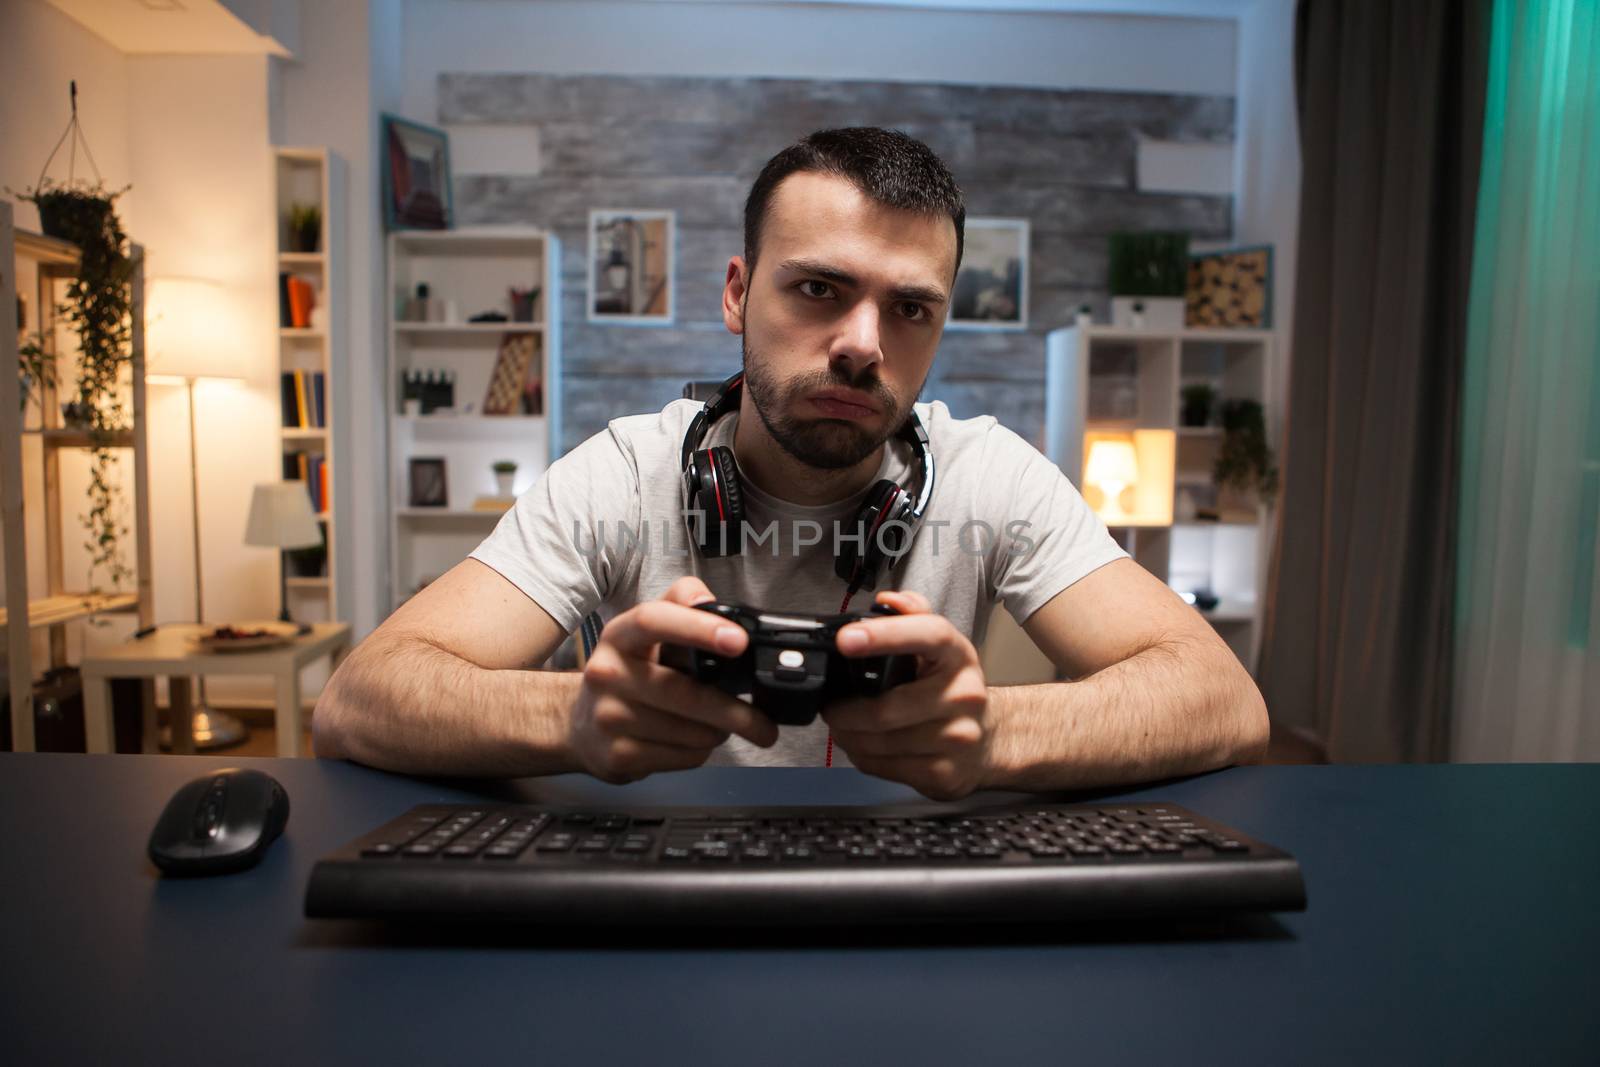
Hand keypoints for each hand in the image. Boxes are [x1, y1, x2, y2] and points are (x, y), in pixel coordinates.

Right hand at [566, 577, 778, 783]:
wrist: (581, 726)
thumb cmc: (627, 674)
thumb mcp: (646, 633)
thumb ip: (680, 605)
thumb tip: (711, 601)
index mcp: (620, 636)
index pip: (655, 620)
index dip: (699, 628)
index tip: (738, 640)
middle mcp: (608, 673)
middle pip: (686, 693)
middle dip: (735, 712)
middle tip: (764, 723)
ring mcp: (609, 717)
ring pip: (691, 732)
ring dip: (719, 733)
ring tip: (720, 726)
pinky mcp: (618, 756)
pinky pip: (682, 757)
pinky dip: (701, 752)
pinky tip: (694, 742)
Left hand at [820, 590, 990, 800]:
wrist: (991, 739)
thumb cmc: (952, 688)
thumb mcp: (939, 648)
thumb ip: (913, 616)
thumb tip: (887, 600)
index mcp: (958, 655)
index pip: (927, 635)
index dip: (885, 635)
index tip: (846, 639)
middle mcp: (964, 695)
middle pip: (888, 707)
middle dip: (845, 710)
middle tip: (831, 707)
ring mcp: (957, 738)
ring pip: (882, 742)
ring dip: (848, 736)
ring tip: (842, 727)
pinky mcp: (945, 773)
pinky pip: (886, 767)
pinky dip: (863, 757)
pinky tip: (862, 746)